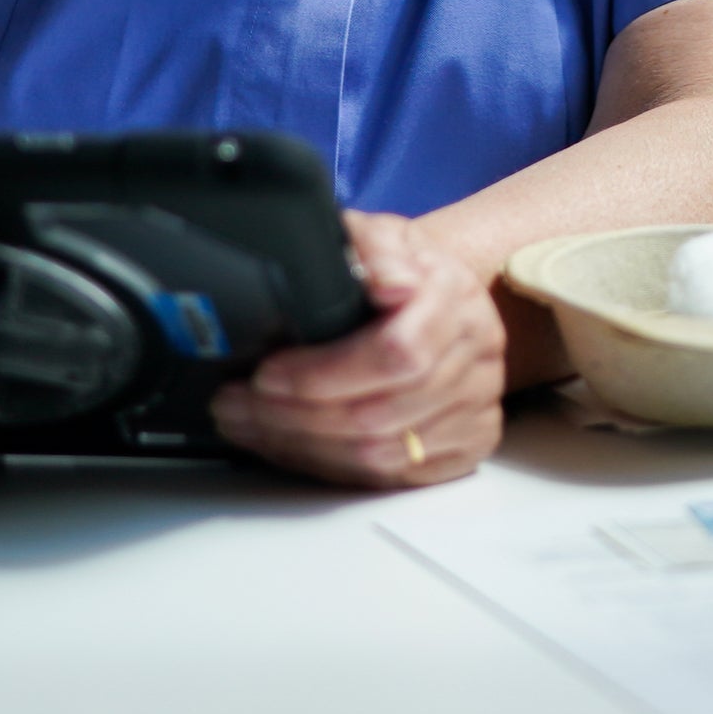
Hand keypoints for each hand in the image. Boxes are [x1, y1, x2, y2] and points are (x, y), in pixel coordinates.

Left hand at [210, 211, 505, 486]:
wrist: (448, 298)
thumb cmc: (406, 269)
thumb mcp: (385, 236)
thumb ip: (376, 247)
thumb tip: (388, 282)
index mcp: (456, 301)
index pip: (395, 354)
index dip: (323, 374)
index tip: (267, 375)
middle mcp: (477, 359)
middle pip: (379, 414)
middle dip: (294, 417)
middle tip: (236, 403)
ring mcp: (476, 407)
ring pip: (380, 454)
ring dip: (302, 446)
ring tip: (248, 424)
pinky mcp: (468, 446)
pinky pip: (391, 477)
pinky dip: (330, 468)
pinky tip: (291, 445)